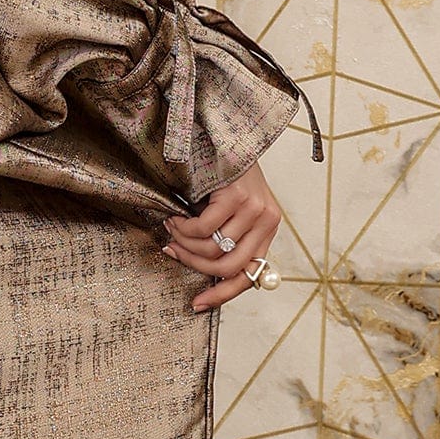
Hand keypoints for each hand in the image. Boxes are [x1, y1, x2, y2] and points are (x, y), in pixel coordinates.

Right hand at [160, 161, 283, 311]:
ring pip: (212, 249)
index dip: (222, 294)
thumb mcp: (234, 209)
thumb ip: (229, 236)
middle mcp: (266, 221)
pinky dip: (183, 228)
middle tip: (174, 252)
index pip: (248, 275)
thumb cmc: (225, 173)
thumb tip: (204, 268)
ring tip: (172, 230)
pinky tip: (174, 218)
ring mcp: (253, 209)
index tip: (197, 304)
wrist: (224, 134)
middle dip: (194, 265)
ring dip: (184, 243)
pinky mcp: (236, 197)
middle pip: (227, 266)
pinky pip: (203, 228)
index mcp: (268, 230)